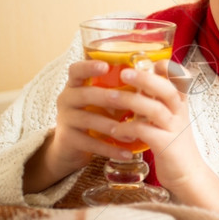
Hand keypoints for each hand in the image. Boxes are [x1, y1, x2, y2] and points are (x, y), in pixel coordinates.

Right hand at [23, 59, 141, 192]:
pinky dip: (111, 149)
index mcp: (75, 85)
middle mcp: (66, 99)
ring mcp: (66, 119)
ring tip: (133, 133)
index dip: (89, 66)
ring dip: (113, 127)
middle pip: (85, 94)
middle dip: (108, 97)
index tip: (105, 66)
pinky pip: (91, 143)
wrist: (71, 147)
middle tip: (129, 102)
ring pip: (89, 120)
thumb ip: (118, 90)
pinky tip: (127, 153)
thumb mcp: (100, 101)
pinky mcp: (68, 139)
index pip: (76, 70)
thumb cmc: (93, 116)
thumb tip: (153, 78)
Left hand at [110, 60, 204, 190]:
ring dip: (131, 101)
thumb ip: (154, 102)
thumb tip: (135, 84)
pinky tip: (116, 130)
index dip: (167, 67)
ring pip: (155, 109)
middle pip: (167, 89)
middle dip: (145, 79)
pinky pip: (146, 132)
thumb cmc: (172, 144)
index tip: (149, 61)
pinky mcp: (166, 146)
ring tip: (110, 97)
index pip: (180, 78)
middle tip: (124, 73)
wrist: (188, 175)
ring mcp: (174, 129)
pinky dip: (128, 128)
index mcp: (180, 104)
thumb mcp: (167, 119)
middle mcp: (179, 113)